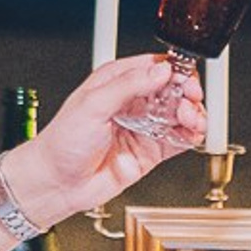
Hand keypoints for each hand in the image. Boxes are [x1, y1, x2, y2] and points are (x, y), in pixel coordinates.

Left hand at [8, 54, 203, 224]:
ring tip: (191, 122)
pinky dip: (191, 136)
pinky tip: (191, 136)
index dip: (176, 72)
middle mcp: (133, 102)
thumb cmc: (63, 142)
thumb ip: (128, 85)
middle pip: (174, 89)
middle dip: (187, 94)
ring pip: (180, 114)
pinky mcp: (151, 150)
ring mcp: (144, 126)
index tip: (185, 80)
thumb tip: (160, 70)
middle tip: (189, 103)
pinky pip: (179, 139)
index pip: (156, 67)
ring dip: (193, 115)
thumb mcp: (93, 104)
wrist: (57, 183)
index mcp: (117, 81)